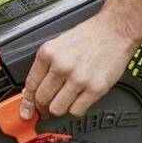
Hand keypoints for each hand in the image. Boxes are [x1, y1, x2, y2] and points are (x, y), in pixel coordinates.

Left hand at [19, 12, 137, 122]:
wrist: (115, 31)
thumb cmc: (89, 36)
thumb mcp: (59, 44)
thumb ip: (46, 66)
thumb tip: (34, 89)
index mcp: (49, 53)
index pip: (31, 85)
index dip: (27, 102)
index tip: (26, 111)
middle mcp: (62, 66)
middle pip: (42, 99)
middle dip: (42, 108)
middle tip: (45, 109)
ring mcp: (78, 79)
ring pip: (57, 109)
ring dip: (59, 109)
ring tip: (65, 101)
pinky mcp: (95, 88)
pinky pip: (77, 111)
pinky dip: (76, 109)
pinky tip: (79, 100)